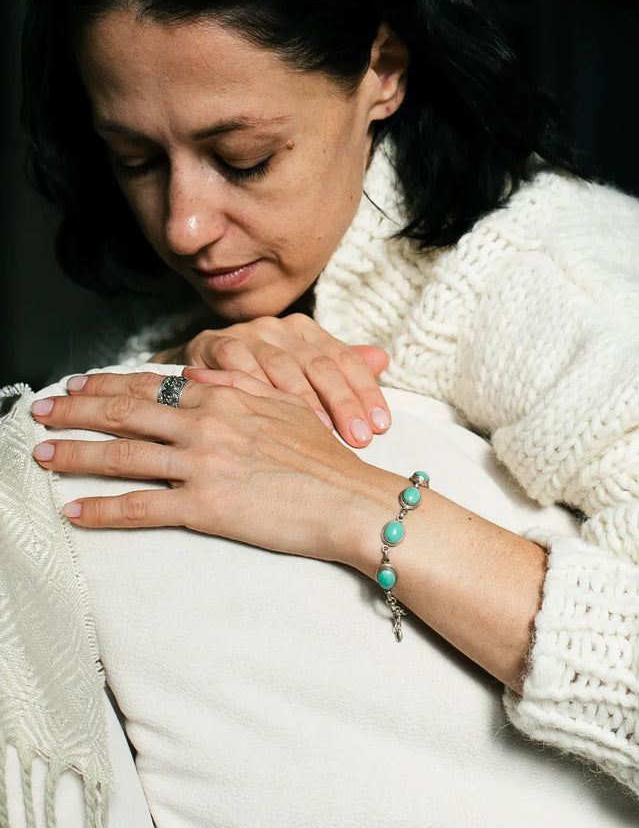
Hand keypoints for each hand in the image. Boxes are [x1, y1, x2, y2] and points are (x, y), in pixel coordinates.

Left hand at [31, 370, 395, 562]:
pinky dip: (103, 511)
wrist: (348, 498)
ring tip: (43, 456)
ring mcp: (202, 465)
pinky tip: (76, 512)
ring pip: (123, 457)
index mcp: (222, 398)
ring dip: (76, 455)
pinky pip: (141, 508)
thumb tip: (197, 375)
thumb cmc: (324, 455)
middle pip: (124, 414)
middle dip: (76, 412)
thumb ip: (239, 385)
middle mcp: (205, 425)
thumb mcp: (284, 405)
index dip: (107, 385)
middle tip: (41, 412)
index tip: (78, 385)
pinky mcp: (205, 506)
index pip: (150, 386)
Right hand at [153, 313, 390, 447]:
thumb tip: (383, 359)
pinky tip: (270, 417)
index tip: (381, 425)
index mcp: (306, 331)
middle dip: (343, 401)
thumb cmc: (257, 378)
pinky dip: (257, 390)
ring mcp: (247, 334)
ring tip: (323, 430)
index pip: (345, 358)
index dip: (365, 391)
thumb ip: (339, 367)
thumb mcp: (301, 370)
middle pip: (319, 363)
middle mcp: (279, 328)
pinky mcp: (215, 344)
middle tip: (359, 436)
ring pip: (283, 366)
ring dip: (304, 400)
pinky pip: (239, 367)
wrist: (196, 369)